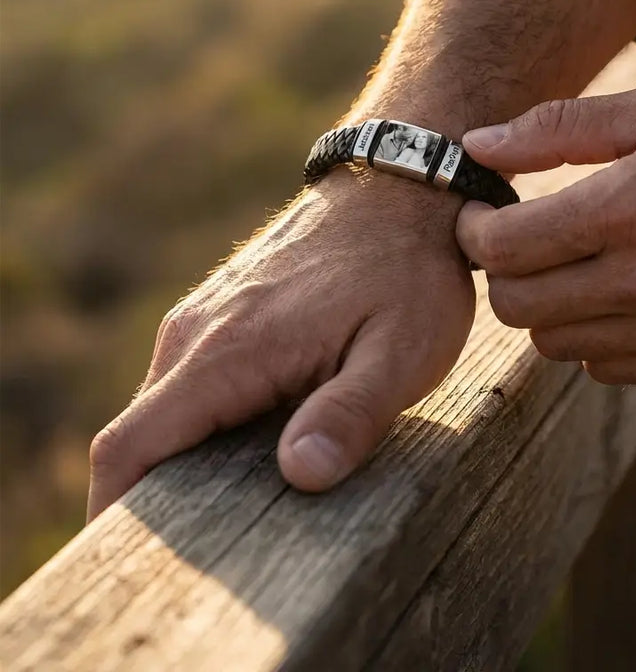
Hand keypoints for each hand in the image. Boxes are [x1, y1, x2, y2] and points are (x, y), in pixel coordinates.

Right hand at [87, 169, 474, 519]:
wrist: (396, 187)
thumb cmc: (406, 271)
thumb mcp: (403, 349)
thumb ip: (351, 413)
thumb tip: (299, 474)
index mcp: (229, 351)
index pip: (130, 446)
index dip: (116, 512)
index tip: (139, 562)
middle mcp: (197, 332)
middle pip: (141, 438)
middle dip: (159, 499)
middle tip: (220, 542)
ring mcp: (205, 315)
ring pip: (165, 409)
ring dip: (184, 460)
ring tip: (244, 496)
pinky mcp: (223, 310)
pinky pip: (189, 381)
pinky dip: (202, 423)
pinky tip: (258, 440)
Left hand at [456, 85, 635, 383]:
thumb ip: (559, 128)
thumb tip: (478, 145)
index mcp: (627, 211)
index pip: (502, 248)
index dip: (473, 228)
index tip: (481, 210)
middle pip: (515, 306)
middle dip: (498, 269)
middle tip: (513, 236)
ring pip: (552, 343)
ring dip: (541, 304)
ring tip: (563, 262)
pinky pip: (604, 368)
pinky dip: (588, 336)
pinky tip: (606, 295)